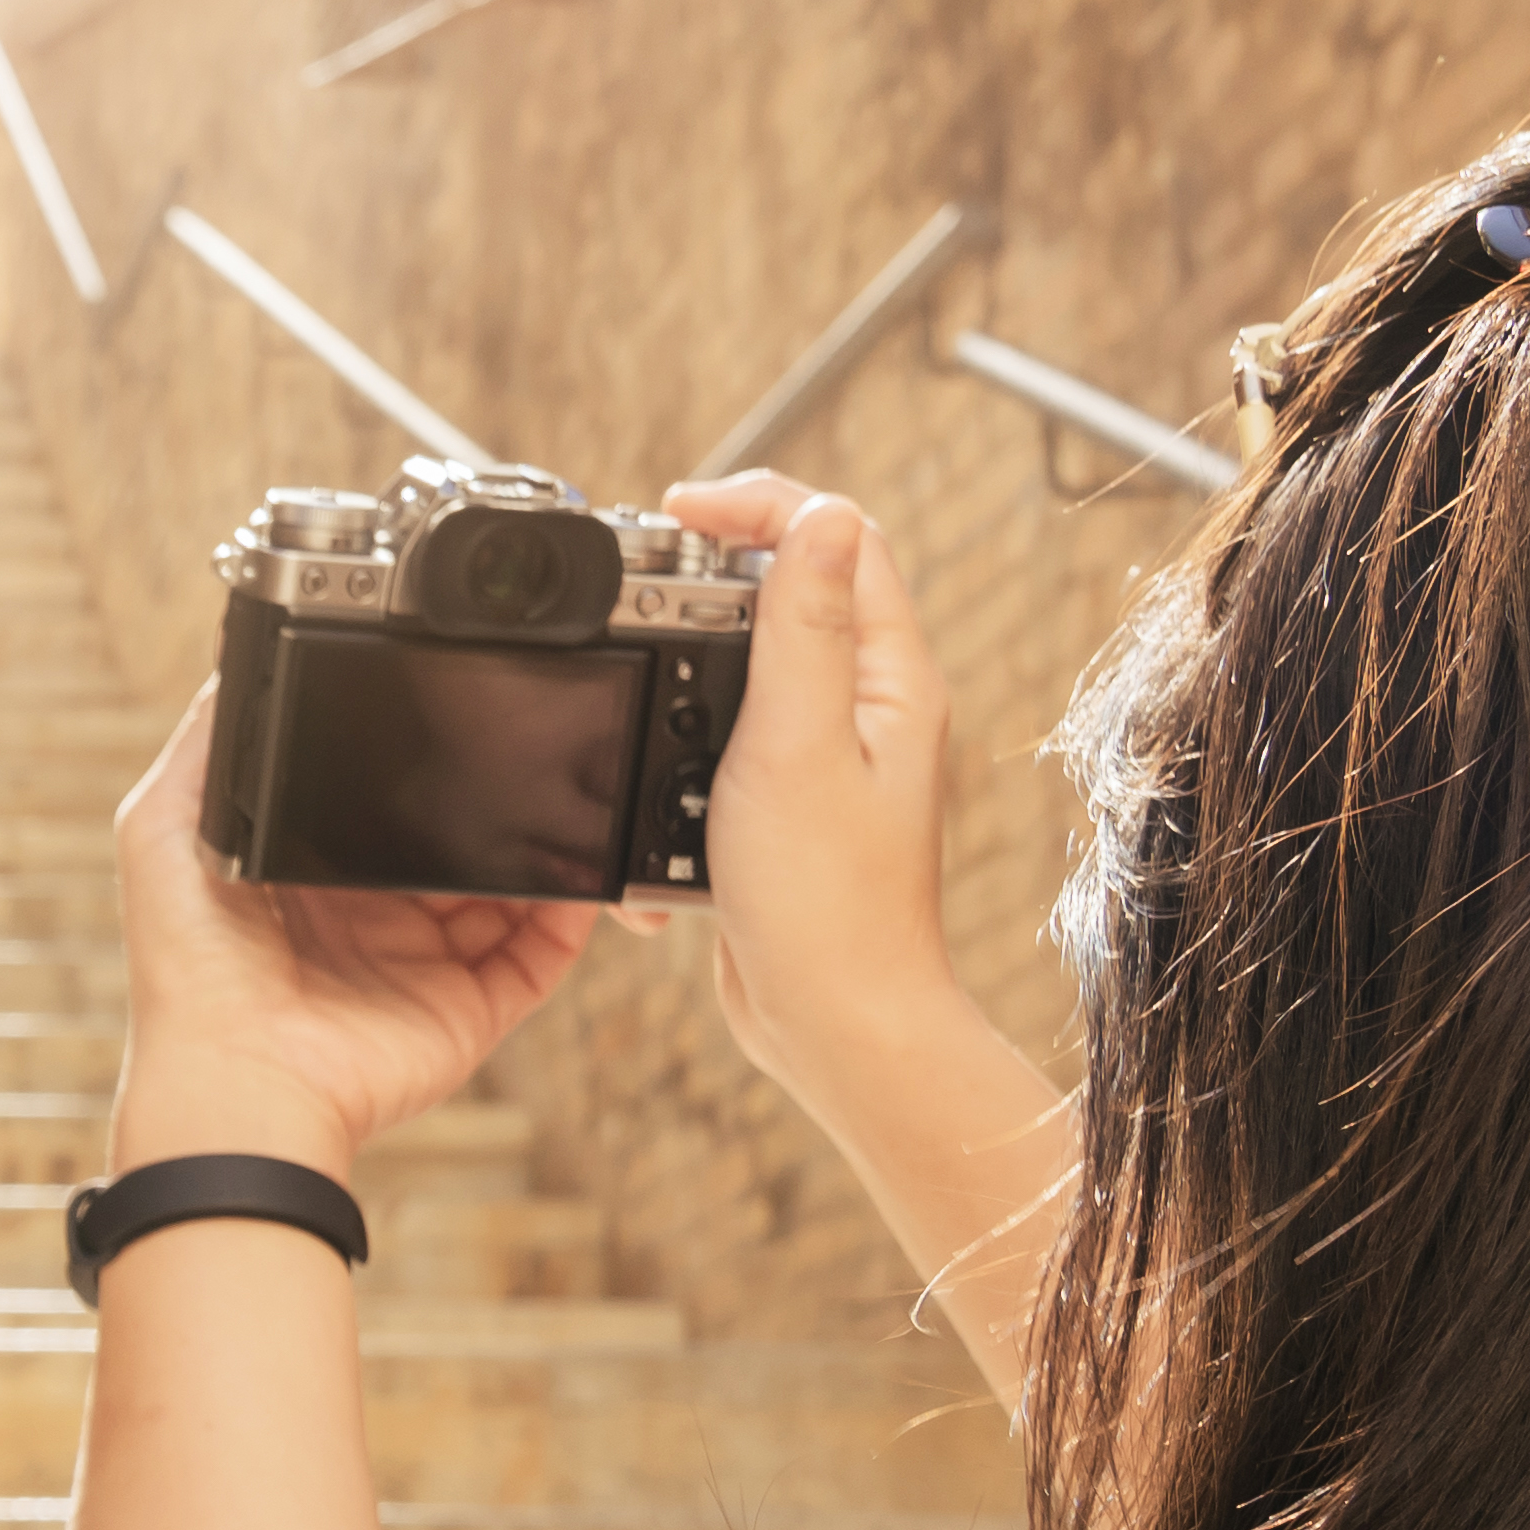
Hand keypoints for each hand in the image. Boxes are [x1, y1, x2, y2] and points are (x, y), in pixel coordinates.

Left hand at [105, 691, 589, 1173]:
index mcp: (311, 873)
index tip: (455, 713)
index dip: (419, 764)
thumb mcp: (162, 831)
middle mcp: (374, 917)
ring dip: (544, 850)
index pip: (381, 803)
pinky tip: (581, 874)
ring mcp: (426, 964)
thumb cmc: (187, 970)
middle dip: (494, 803)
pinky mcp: (468, 1009)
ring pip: (510, 893)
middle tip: (529, 752)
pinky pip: (539, 957)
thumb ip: (203, 748)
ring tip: (571, 801)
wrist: (237, 1081)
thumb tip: (237, 665)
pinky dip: (570, 915)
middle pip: (455, 843)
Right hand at [645, 476, 989, 1124]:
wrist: (833, 1024)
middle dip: (710, 577)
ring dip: (687, 666)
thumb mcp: (799, 741)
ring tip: (637, 670)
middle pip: (790, 592)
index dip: (760, 505)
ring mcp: (828, 759)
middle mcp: (869, 708)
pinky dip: (680, 755)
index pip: (839, 537)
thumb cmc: (829, 903)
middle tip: (642, 582)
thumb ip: (804, 624)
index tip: (681, 511)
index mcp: (892, 678)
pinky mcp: (785, 809)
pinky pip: (724, 746)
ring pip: (748, 669)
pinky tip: (656, 785)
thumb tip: (820, 515)